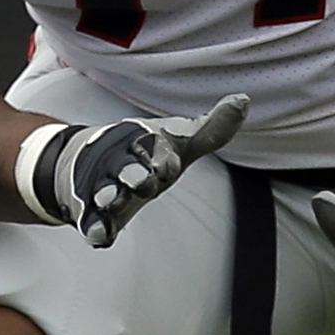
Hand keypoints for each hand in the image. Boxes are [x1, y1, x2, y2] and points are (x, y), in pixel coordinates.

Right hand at [31, 95, 246, 246]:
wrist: (91, 161)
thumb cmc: (147, 153)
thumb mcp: (180, 142)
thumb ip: (213, 128)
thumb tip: (244, 98)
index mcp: (143, 143)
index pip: (152, 147)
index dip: (162, 157)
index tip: (170, 164)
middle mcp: (120, 163)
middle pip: (126, 168)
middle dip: (134, 174)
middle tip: (143, 181)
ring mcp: (102, 187)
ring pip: (104, 192)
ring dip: (108, 196)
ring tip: (110, 200)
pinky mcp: (91, 212)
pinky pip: (90, 222)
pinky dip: (94, 228)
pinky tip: (101, 236)